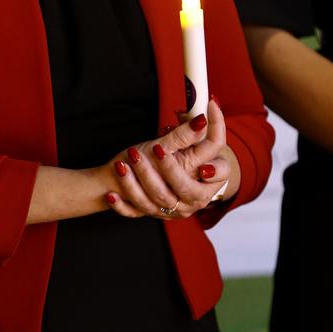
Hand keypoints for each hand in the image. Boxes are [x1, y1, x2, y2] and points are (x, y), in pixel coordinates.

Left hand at [105, 98, 238, 218]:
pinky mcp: (148, 212)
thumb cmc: (158, 157)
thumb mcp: (171, 143)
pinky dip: (122, 204)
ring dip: (141, 179)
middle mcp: (192, 198)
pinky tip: (111, 195)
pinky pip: (135, 211)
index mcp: (208, 180)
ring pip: (158, 198)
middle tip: (156, 149)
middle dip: (170, 168)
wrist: (133, 178)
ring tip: (129, 158)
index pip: (221, 170)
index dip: (215, 157)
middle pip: (187, 188)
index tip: (201, 129)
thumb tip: (200, 119)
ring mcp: (170, 209)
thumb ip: (185, 134)